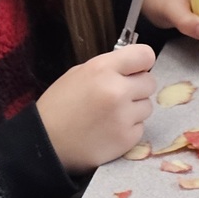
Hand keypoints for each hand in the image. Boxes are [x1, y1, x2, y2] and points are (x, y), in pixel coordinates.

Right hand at [36, 44, 155, 173]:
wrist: (48, 142)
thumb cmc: (59, 104)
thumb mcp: (78, 73)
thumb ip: (107, 68)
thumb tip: (131, 69)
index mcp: (102, 68)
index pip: (145, 55)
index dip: (142, 62)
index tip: (136, 68)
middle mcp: (117, 90)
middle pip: (150, 81)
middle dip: (137, 86)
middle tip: (121, 93)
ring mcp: (124, 116)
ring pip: (147, 105)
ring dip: (134, 108)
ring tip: (113, 113)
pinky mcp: (127, 139)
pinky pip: (141, 127)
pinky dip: (129, 127)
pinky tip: (111, 128)